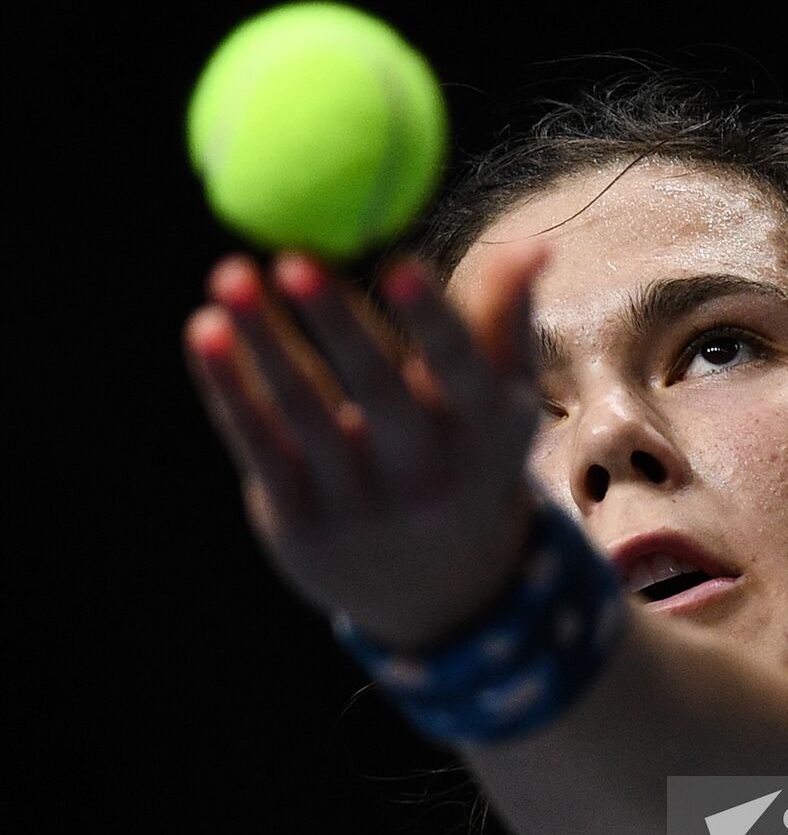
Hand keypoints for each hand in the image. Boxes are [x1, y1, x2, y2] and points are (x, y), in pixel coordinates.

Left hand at [182, 243, 551, 650]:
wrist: (435, 588)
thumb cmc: (470, 461)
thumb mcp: (504, 402)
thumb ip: (508, 321)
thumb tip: (534, 245)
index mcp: (485, 434)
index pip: (462, 371)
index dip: (432, 320)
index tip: (399, 263)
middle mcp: (428, 475)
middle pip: (378, 392)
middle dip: (336, 324)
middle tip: (294, 259)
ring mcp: (361, 505)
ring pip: (305, 413)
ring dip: (265, 343)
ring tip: (231, 275)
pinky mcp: (300, 522)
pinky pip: (258, 443)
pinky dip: (228, 386)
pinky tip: (206, 330)